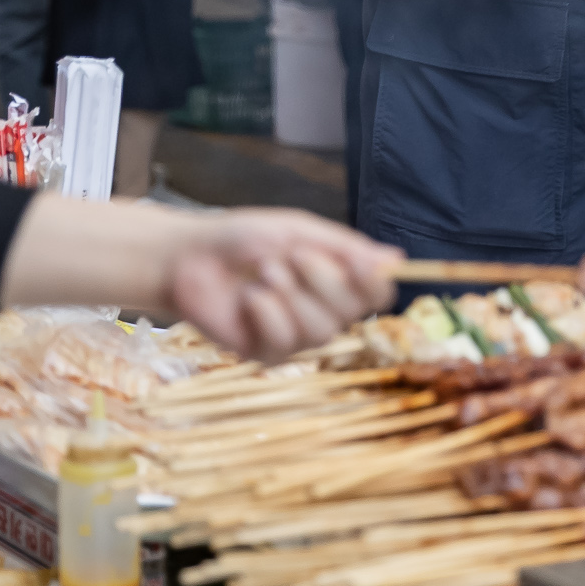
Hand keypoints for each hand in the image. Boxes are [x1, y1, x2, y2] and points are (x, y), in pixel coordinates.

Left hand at [161, 208, 402, 360]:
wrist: (189, 257)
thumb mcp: (297, 231)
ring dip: (289, 295)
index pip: (378, 293)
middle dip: (320, 279)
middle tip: (289, 257)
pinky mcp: (266, 354)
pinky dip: (265, 312)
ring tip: (262, 274)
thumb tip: (395, 258)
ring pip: (320, 330)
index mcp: (336, 280)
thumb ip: (344, 247)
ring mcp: (296, 337)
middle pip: (352, 311)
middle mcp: (323, 312)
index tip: (356, 262)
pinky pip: (284, 340)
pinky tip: (246, 299)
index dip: (373, 281)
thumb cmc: (243, 239)